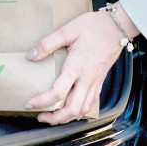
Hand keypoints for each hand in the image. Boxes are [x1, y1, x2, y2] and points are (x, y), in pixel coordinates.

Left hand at [25, 9, 129, 123]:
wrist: (117, 26)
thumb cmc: (94, 27)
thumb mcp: (68, 30)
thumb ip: (48, 44)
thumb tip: (31, 55)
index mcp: (76, 67)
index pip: (57, 92)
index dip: (42, 101)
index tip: (29, 104)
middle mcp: (86, 79)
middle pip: (72, 110)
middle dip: (55, 118)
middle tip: (41, 116)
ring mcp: (95, 82)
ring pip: (83, 110)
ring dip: (67, 118)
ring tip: (54, 116)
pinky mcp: (100, 81)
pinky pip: (91, 103)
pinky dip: (80, 111)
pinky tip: (72, 107)